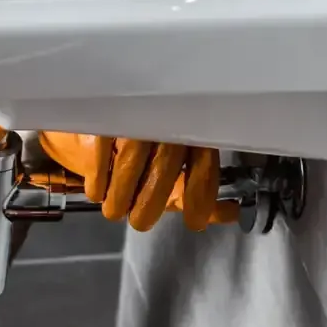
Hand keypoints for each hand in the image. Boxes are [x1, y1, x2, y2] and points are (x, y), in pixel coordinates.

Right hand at [37, 132, 237, 230]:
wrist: (107, 104)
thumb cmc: (147, 138)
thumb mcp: (178, 160)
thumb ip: (199, 188)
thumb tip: (227, 215)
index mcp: (192, 128)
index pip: (203, 167)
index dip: (199, 200)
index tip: (194, 222)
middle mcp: (166, 118)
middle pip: (162, 170)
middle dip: (149, 207)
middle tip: (141, 221)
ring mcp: (133, 116)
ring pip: (128, 167)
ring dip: (119, 200)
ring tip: (115, 210)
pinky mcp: (101, 120)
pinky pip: (98, 160)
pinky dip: (98, 183)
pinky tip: (98, 192)